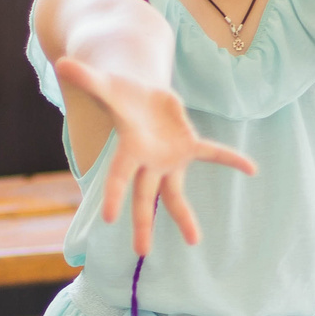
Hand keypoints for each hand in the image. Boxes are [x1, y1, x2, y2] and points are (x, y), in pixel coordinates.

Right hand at [54, 57, 257, 255]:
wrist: (139, 94)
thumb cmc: (119, 93)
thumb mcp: (104, 84)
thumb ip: (87, 79)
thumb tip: (62, 62)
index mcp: (129, 149)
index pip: (119, 176)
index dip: (114, 194)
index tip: (109, 219)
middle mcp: (148, 161)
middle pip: (145, 197)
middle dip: (143, 224)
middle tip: (142, 253)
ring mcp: (169, 158)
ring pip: (175, 194)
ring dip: (184, 217)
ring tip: (194, 241)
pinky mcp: (188, 146)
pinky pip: (213, 154)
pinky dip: (231, 159)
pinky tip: (252, 169)